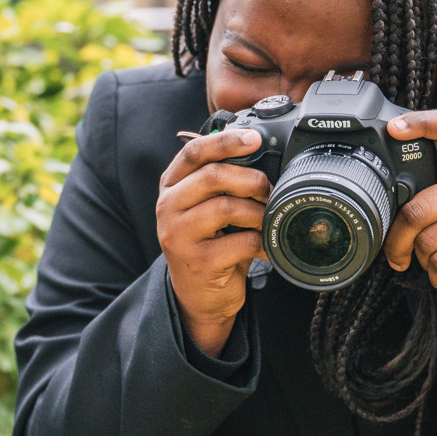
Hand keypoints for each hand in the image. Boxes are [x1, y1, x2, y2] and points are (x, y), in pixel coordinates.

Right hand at [157, 125, 271, 355]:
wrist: (199, 296)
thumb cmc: (211, 245)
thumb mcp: (208, 208)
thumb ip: (221, 181)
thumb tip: (260, 152)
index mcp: (171, 186)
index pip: (193, 152)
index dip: (226, 141)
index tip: (255, 139)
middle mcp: (168, 207)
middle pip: (213, 176)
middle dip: (251, 180)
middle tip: (268, 191)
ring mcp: (178, 235)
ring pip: (227, 207)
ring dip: (258, 213)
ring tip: (267, 221)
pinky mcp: (197, 261)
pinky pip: (240, 242)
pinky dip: (261, 242)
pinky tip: (267, 247)